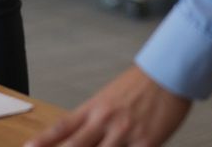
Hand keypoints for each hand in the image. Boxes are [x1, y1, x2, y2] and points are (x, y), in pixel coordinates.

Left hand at [24, 66, 190, 146]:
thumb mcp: (110, 97)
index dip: (44, 140)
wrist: (167, 72)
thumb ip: (94, 119)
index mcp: (95, 107)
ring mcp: (125, 132)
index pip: (63, 126)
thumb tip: (77, 137)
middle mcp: (105, 120)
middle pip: (76, 145)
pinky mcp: (146, 142)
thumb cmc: (139, 85)